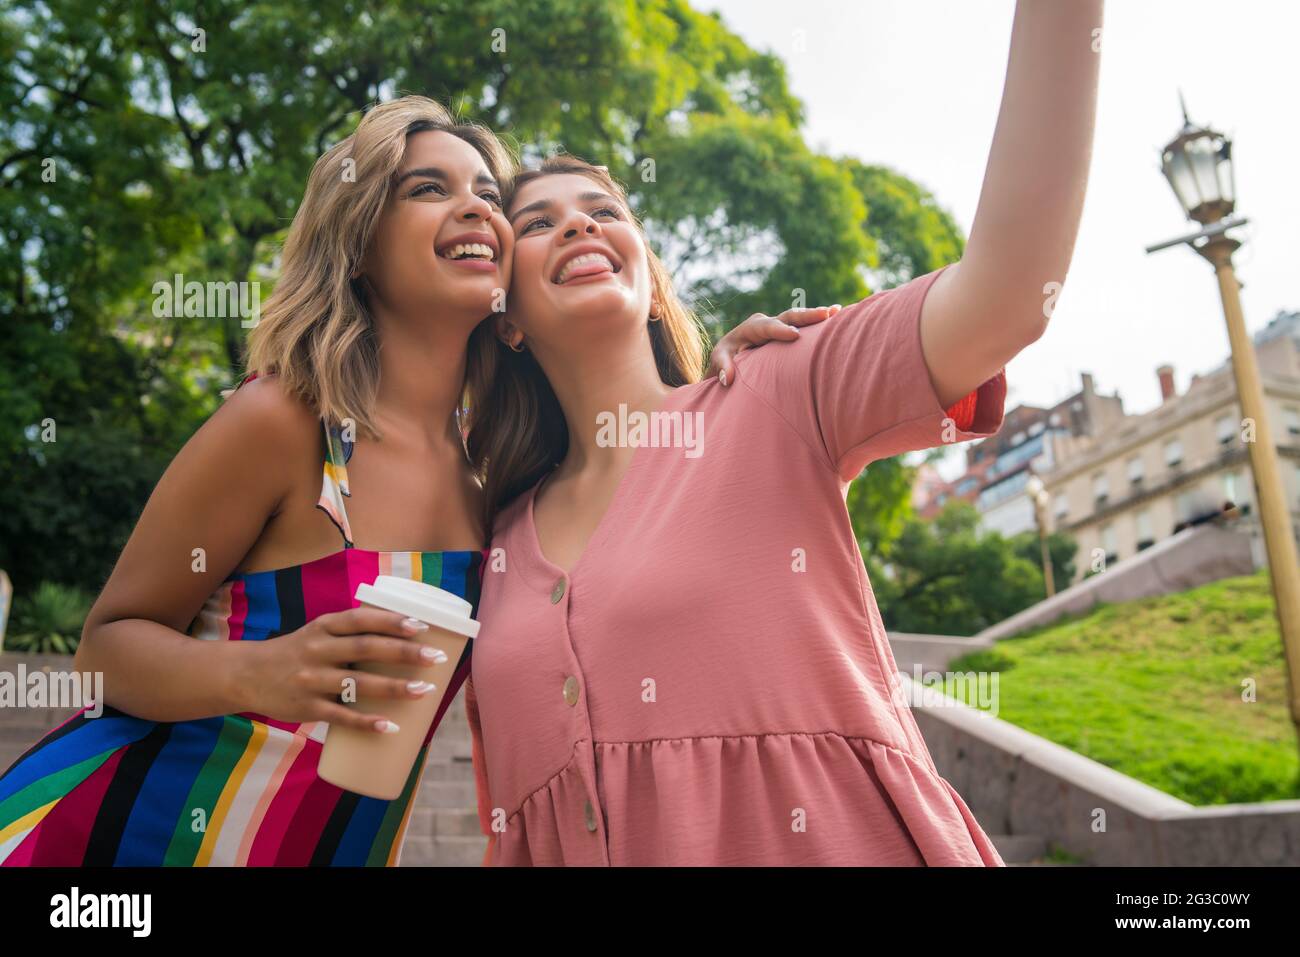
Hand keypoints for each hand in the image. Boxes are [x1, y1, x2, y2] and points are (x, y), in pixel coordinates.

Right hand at [236, 606, 447, 732]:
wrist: (246, 675)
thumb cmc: (297, 652)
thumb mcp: (318, 632)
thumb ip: (352, 632)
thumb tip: (403, 634)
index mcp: (323, 627)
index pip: (361, 619)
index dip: (391, 621)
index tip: (421, 625)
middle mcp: (317, 650)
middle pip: (366, 649)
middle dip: (404, 652)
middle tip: (436, 658)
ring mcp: (311, 680)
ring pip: (358, 684)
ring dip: (394, 687)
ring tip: (424, 691)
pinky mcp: (306, 708)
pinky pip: (341, 716)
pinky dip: (366, 722)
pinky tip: (390, 726)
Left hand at [707, 305, 841, 386]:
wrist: (731, 352)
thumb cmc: (724, 358)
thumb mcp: (718, 361)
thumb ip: (722, 367)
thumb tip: (728, 378)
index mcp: (751, 327)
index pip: (767, 327)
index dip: (780, 330)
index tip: (795, 335)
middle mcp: (767, 322)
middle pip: (788, 317)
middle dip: (806, 316)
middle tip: (825, 314)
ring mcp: (779, 325)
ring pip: (799, 319)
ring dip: (817, 315)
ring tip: (837, 312)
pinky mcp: (788, 331)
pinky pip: (804, 325)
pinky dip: (819, 322)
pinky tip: (838, 317)